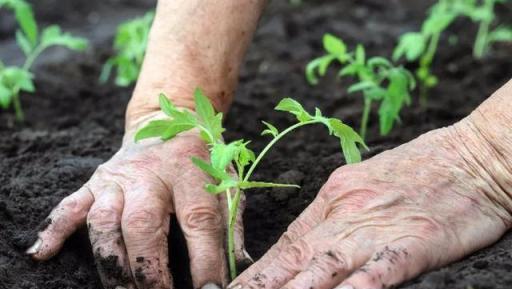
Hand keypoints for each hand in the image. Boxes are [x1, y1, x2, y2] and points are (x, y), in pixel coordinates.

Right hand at [27, 112, 248, 288]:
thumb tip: (240, 265)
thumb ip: (232, 223)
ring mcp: (119, 178)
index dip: (205, 261)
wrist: (171, 119)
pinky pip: (71, 205)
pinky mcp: (96, 181)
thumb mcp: (227, 181)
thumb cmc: (203, 157)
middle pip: (143, 224)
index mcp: (191, 173)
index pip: (199, 221)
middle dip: (148, 270)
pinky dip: (55, 229)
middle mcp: (151, 175)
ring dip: (111, 263)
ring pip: (104, 221)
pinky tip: (43, 253)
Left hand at [230, 121, 511, 288]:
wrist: (472, 156)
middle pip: (293, 259)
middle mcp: (345, 215)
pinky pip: (378, 272)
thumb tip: (306, 245)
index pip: (284, 245)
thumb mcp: (362, 184)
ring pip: (324, 268)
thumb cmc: (419, 170)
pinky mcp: (413, 243)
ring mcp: (377, 229)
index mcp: (332, 200)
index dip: (254, 274)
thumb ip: (334, 216)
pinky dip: (354, 288)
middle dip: (259, 288)